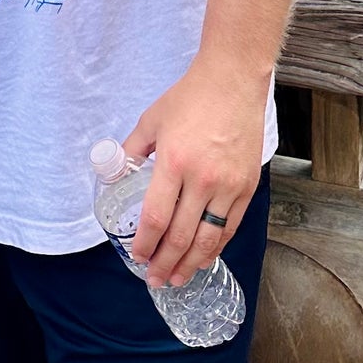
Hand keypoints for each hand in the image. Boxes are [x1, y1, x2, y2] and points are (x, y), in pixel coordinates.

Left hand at [121, 56, 267, 287]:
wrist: (233, 81)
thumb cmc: (190, 98)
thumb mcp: (151, 120)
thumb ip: (132, 150)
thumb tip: (116, 173)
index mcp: (173, 162)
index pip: (155, 217)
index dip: (146, 244)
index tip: (138, 257)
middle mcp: (202, 179)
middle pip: (181, 235)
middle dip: (166, 263)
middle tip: (156, 280)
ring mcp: (228, 184)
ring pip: (209, 238)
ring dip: (191, 264)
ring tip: (178, 278)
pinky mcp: (247, 185)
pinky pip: (231, 226)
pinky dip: (217, 247)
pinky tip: (204, 257)